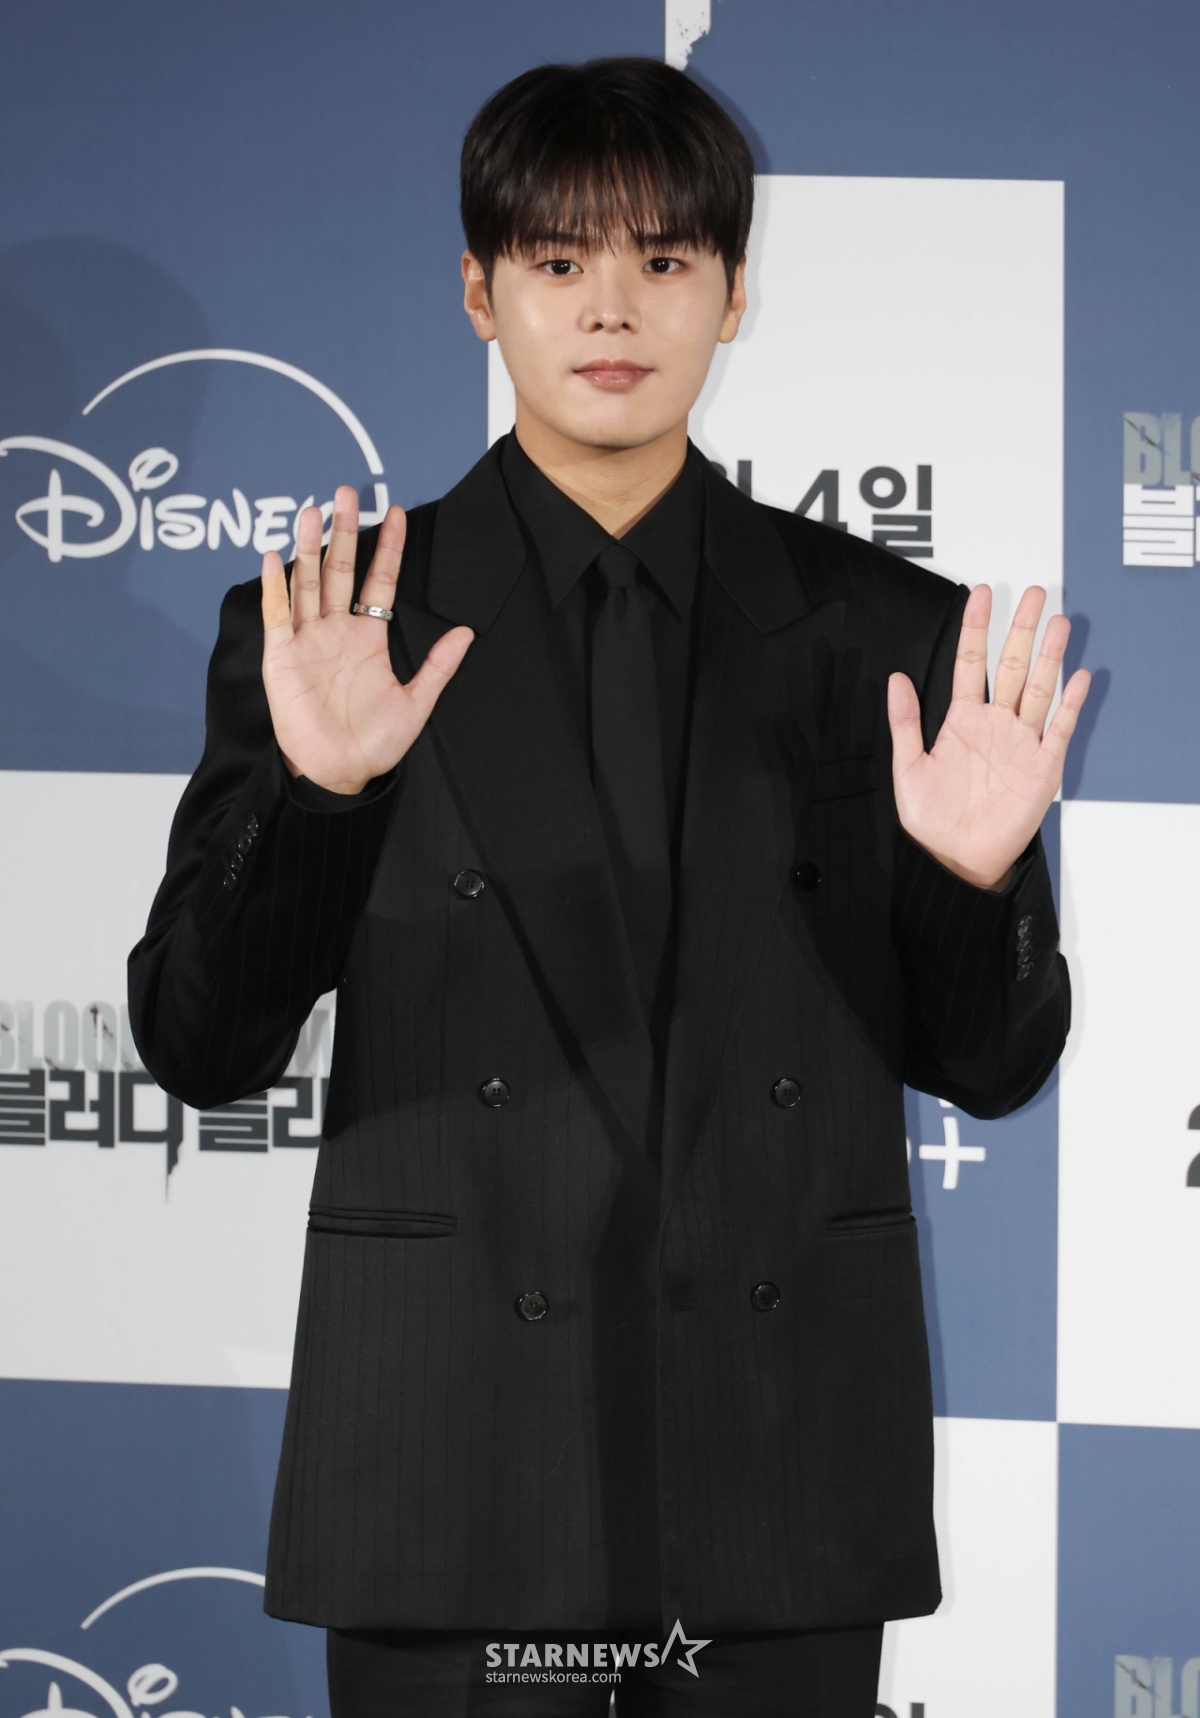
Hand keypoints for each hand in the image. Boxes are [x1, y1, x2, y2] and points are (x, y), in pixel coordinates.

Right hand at [260, 485, 472, 794]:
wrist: (340, 772)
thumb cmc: (376, 743)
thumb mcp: (416, 703)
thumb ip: (437, 666)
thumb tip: (467, 633)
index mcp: (369, 638)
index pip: (378, 581)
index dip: (387, 548)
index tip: (397, 513)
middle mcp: (336, 632)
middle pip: (338, 570)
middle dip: (344, 531)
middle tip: (347, 492)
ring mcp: (307, 641)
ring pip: (306, 583)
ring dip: (307, 547)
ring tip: (312, 510)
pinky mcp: (281, 657)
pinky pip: (277, 615)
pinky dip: (274, 587)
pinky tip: (273, 556)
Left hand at [888, 585, 1089, 890]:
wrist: (955, 859)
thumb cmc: (932, 821)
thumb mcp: (908, 768)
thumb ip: (904, 722)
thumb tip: (896, 679)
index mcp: (961, 721)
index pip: (971, 663)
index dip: (976, 629)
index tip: (979, 596)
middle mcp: (995, 725)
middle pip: (1012, 665)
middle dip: (1022, 629)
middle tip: (1034, 593)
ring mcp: (1021, 742)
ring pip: (1039, 688)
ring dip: (1050, 655)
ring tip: (1059, 622)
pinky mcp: (1042, 765)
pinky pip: (1060, 728)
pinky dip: (1070, 703)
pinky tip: (1079, 676)